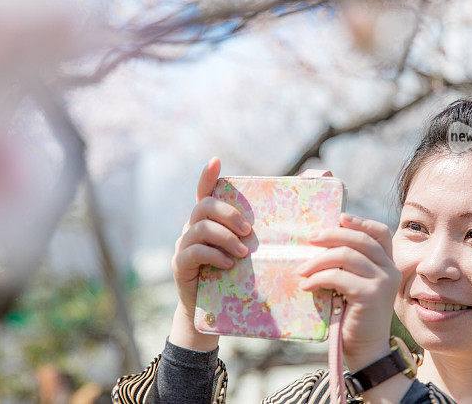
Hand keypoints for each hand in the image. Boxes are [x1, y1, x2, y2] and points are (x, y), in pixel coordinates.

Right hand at [168, 157, 251, 350]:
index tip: (216, 160)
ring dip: (225, 237)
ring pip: (199, 227)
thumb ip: (256, 233)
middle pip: (204, 205)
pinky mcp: (179, 264)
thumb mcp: (245, 251)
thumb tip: (292, 214)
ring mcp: (183, 245)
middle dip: (228, 213)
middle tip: (248, 230)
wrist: (213, 311)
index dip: (207, 176)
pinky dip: (214, 255)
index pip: (204, 191)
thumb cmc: (234, 276)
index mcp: (208, 220)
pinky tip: (229, 264)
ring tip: (242, 253)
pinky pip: (194, 251)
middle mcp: (191, 228)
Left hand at [296, 212, 401, 370]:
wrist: (365, 349)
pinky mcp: (371, 294)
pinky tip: (307, 285)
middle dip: (331, 235)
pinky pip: (339, 276)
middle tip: (309, 239)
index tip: (339, 218)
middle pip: (360, 239)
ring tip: (301, 270)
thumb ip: (349, 263)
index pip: (380, 232)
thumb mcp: (353, 282)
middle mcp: (390, 269)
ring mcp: (383, 281)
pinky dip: (318, 278)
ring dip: (318, 260)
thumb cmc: (353, 314)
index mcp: (388, 263)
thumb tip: (320, 239)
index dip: (360, 222)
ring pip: (347, 256)